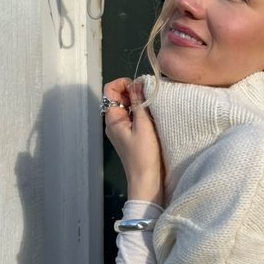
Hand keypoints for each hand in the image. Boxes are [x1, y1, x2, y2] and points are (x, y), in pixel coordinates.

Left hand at [103, 78, 163, 203]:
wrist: (146, 180)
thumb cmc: (144, 154)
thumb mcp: (143, 125)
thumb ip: (139, 102)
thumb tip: (137, 82)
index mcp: (112, 118)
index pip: (110, 90)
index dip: (123, 83)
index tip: (140, 86)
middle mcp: (113, 122)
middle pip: (118, 97)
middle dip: (133, 91)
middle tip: (150, 94)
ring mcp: (121, 130)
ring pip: (126, 106)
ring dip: (139, 102)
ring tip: (154, 105)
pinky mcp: (130, 136)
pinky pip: (132, 117)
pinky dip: (141, 112)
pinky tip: (153, 116)